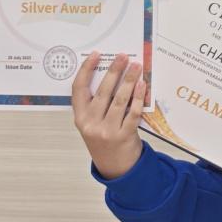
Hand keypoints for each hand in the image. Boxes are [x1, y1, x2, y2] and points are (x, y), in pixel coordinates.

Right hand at [71, 51, 147, 179]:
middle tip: (123, 57)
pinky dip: (138, 97)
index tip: (96, 54)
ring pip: (119, 100)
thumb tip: (112, 74)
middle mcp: (90, 123)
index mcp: (79, 117)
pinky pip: (133, 112)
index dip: (86, 69)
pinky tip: (143, 85)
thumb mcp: (92, 122)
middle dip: (114, 71)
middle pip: (103, 91)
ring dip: (129, 81)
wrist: (114, 166)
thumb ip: (96, 104)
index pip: (79, 88)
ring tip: (136, 67)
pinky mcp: (124, 136)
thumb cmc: (104, 138)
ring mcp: (107, 130)